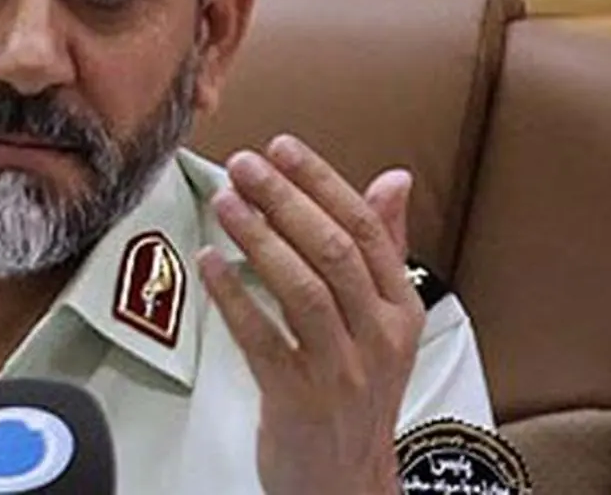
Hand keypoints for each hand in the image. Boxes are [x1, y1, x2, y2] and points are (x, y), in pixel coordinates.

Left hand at [196, 134, 423, 494]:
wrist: (346, 480)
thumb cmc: (358, 390)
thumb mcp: (386, 320)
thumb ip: (386, 248)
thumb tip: (394, 179)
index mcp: (400, 308)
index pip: (366, 229)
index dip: (321, 182)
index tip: (283, 148)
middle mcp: (377, 336)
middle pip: (332, 251)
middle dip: (285, 199)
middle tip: (244, 165)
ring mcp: (339, 370)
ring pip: (301, 289)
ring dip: (259, 238)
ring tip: (226, 201)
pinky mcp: (297, 399)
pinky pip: (262, 338)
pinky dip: (233, 296)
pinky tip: (209, 263)